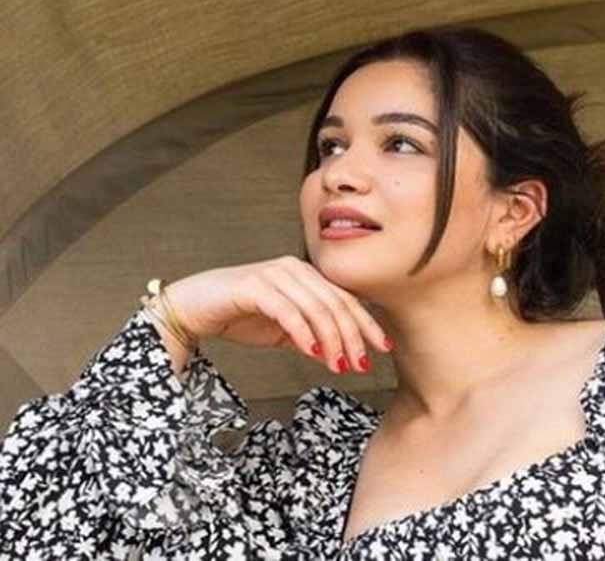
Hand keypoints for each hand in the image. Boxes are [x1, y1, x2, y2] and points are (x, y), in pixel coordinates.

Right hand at [163, 255, 391, 373]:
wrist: (192, 309)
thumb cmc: (238, 315)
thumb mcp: (283, 332)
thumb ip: (311, 340)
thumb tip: (339, 359)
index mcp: (306, 275)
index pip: (346, 299)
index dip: (367, 324)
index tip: (383, 348)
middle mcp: (294, 269)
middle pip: (337, 303)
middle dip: (354, 336)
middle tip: (362, 364)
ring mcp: (274, 274)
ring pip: (316, 307)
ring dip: (332, 340)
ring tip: (340, 366)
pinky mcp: (253, 286)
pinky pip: (287, 311)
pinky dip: (304, 333)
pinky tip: (314, 353)